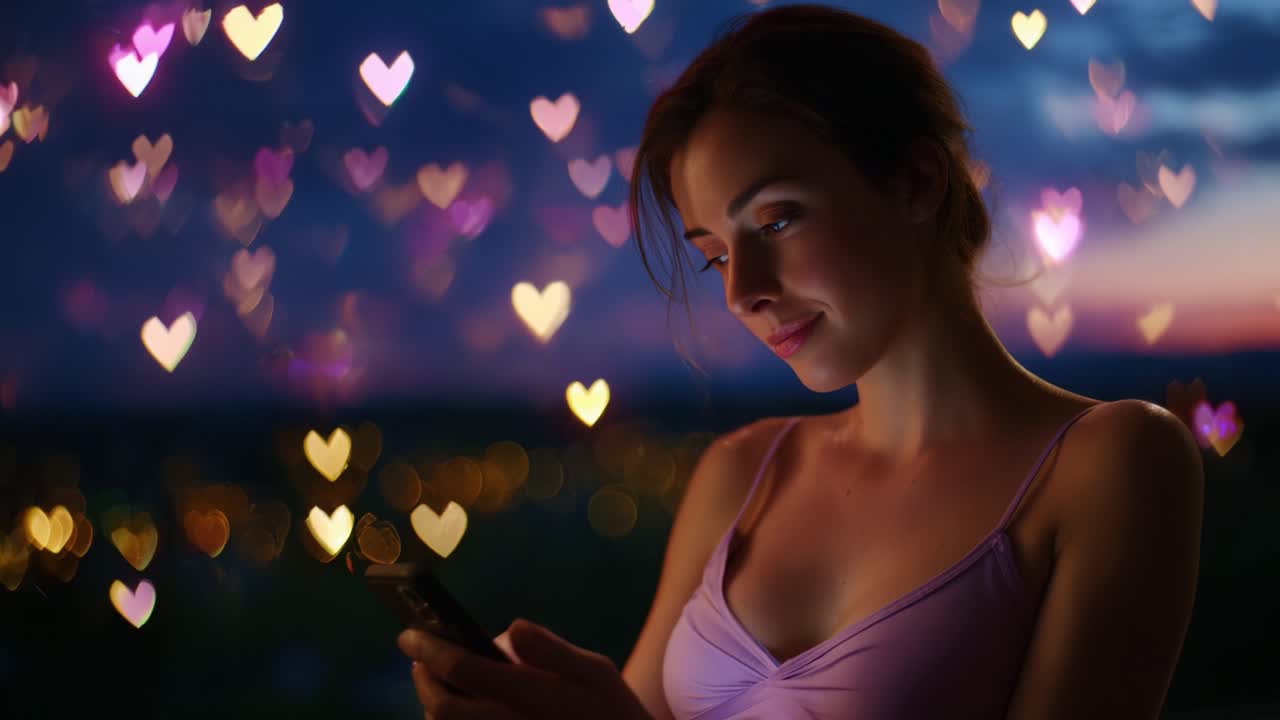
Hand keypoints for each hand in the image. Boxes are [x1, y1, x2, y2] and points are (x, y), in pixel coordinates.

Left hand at [398, 619, 652, 719]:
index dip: (431, 649)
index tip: (409, 634)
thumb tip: (512, 627)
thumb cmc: (609, 712)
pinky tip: (454, 709)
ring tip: (434, 680)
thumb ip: (551, 650)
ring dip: (430, 705)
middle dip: (423, 679)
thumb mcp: (595, 671)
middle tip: (418, 658)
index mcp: (532, 697)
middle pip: (443, 708)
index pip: (465, 669)